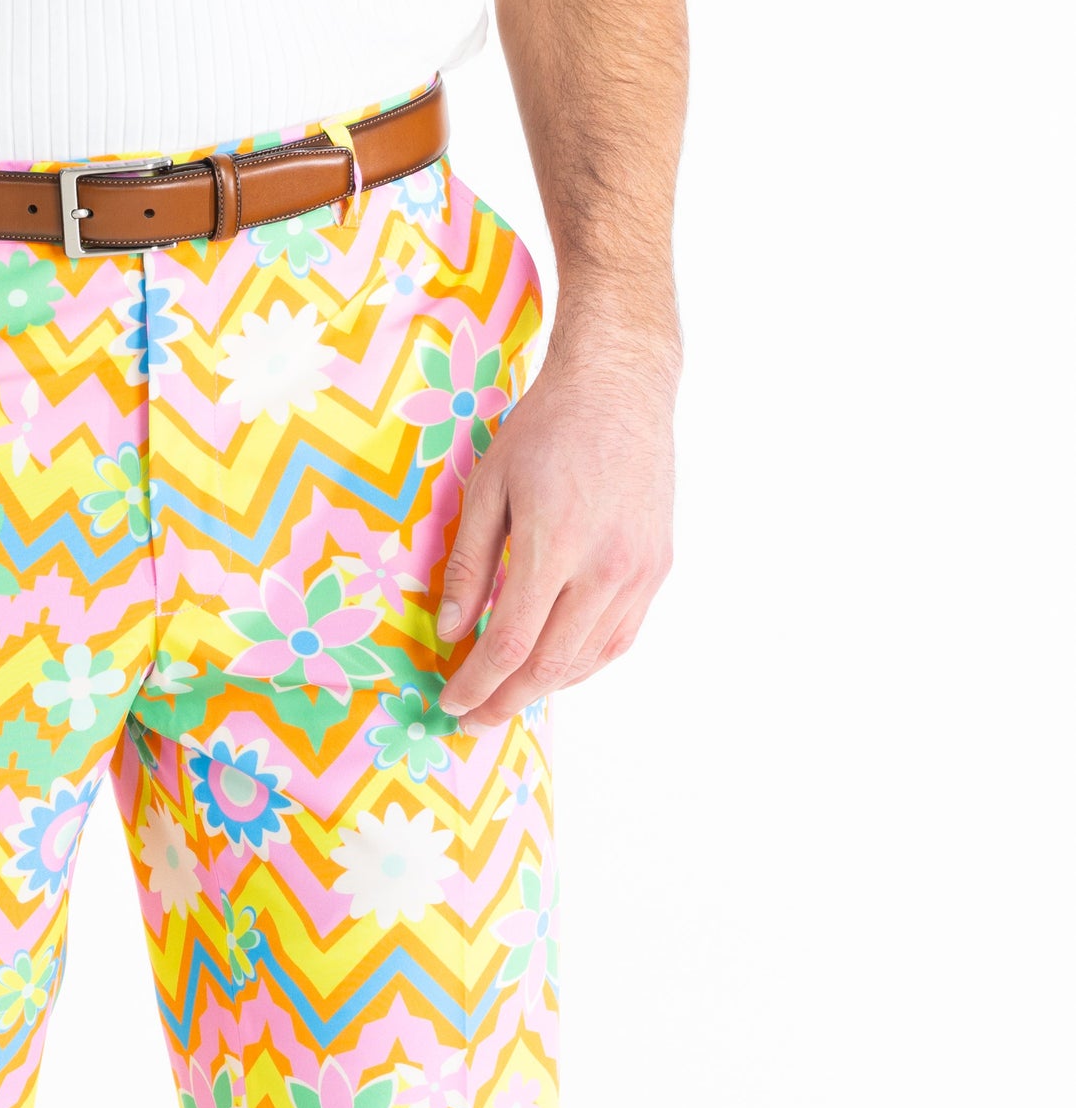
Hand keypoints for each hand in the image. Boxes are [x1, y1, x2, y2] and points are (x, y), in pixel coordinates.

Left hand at [436, 320, 677, 725]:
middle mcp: (604, 567)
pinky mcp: (657, 568)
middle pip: (549, 666)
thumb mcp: (487, 488)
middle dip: (505, 702)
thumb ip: (470, 566)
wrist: (620, 387)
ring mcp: (638, 572)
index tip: (451, 701)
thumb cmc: (546, 429)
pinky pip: (618, 638)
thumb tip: (450, 630)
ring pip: (588, 660)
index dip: (476, 684)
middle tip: (474, 719)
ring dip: (544, 688)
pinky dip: (583, 663)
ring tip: (508, 697)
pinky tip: (555, 666)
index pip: (508, 644)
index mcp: (554, 545)